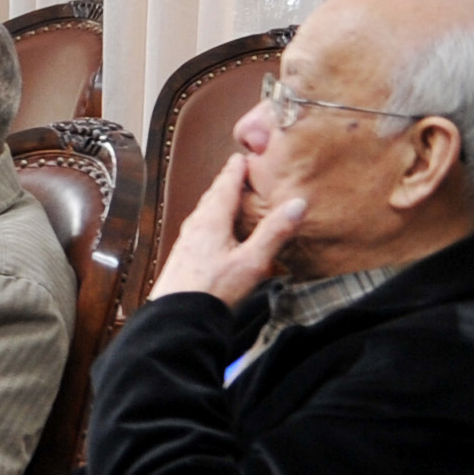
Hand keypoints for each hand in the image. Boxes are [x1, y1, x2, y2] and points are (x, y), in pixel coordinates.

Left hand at [149, 152, 302, 304]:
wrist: (176, 318)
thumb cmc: (213, 289)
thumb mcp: (252, 262)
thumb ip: (274, 232)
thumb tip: (298, 203)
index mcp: (210, 220)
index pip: (225, 186)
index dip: (236, 170)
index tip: (244, 155)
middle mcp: (195, 226)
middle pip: (213, 196)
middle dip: (227, 182)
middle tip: (240, 170)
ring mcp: (187, 241)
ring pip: (206, 212)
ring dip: (219, 200)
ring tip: (233, 196)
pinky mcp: (185, 257)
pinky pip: (202, 227)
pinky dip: (214, 218)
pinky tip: (219, 230)